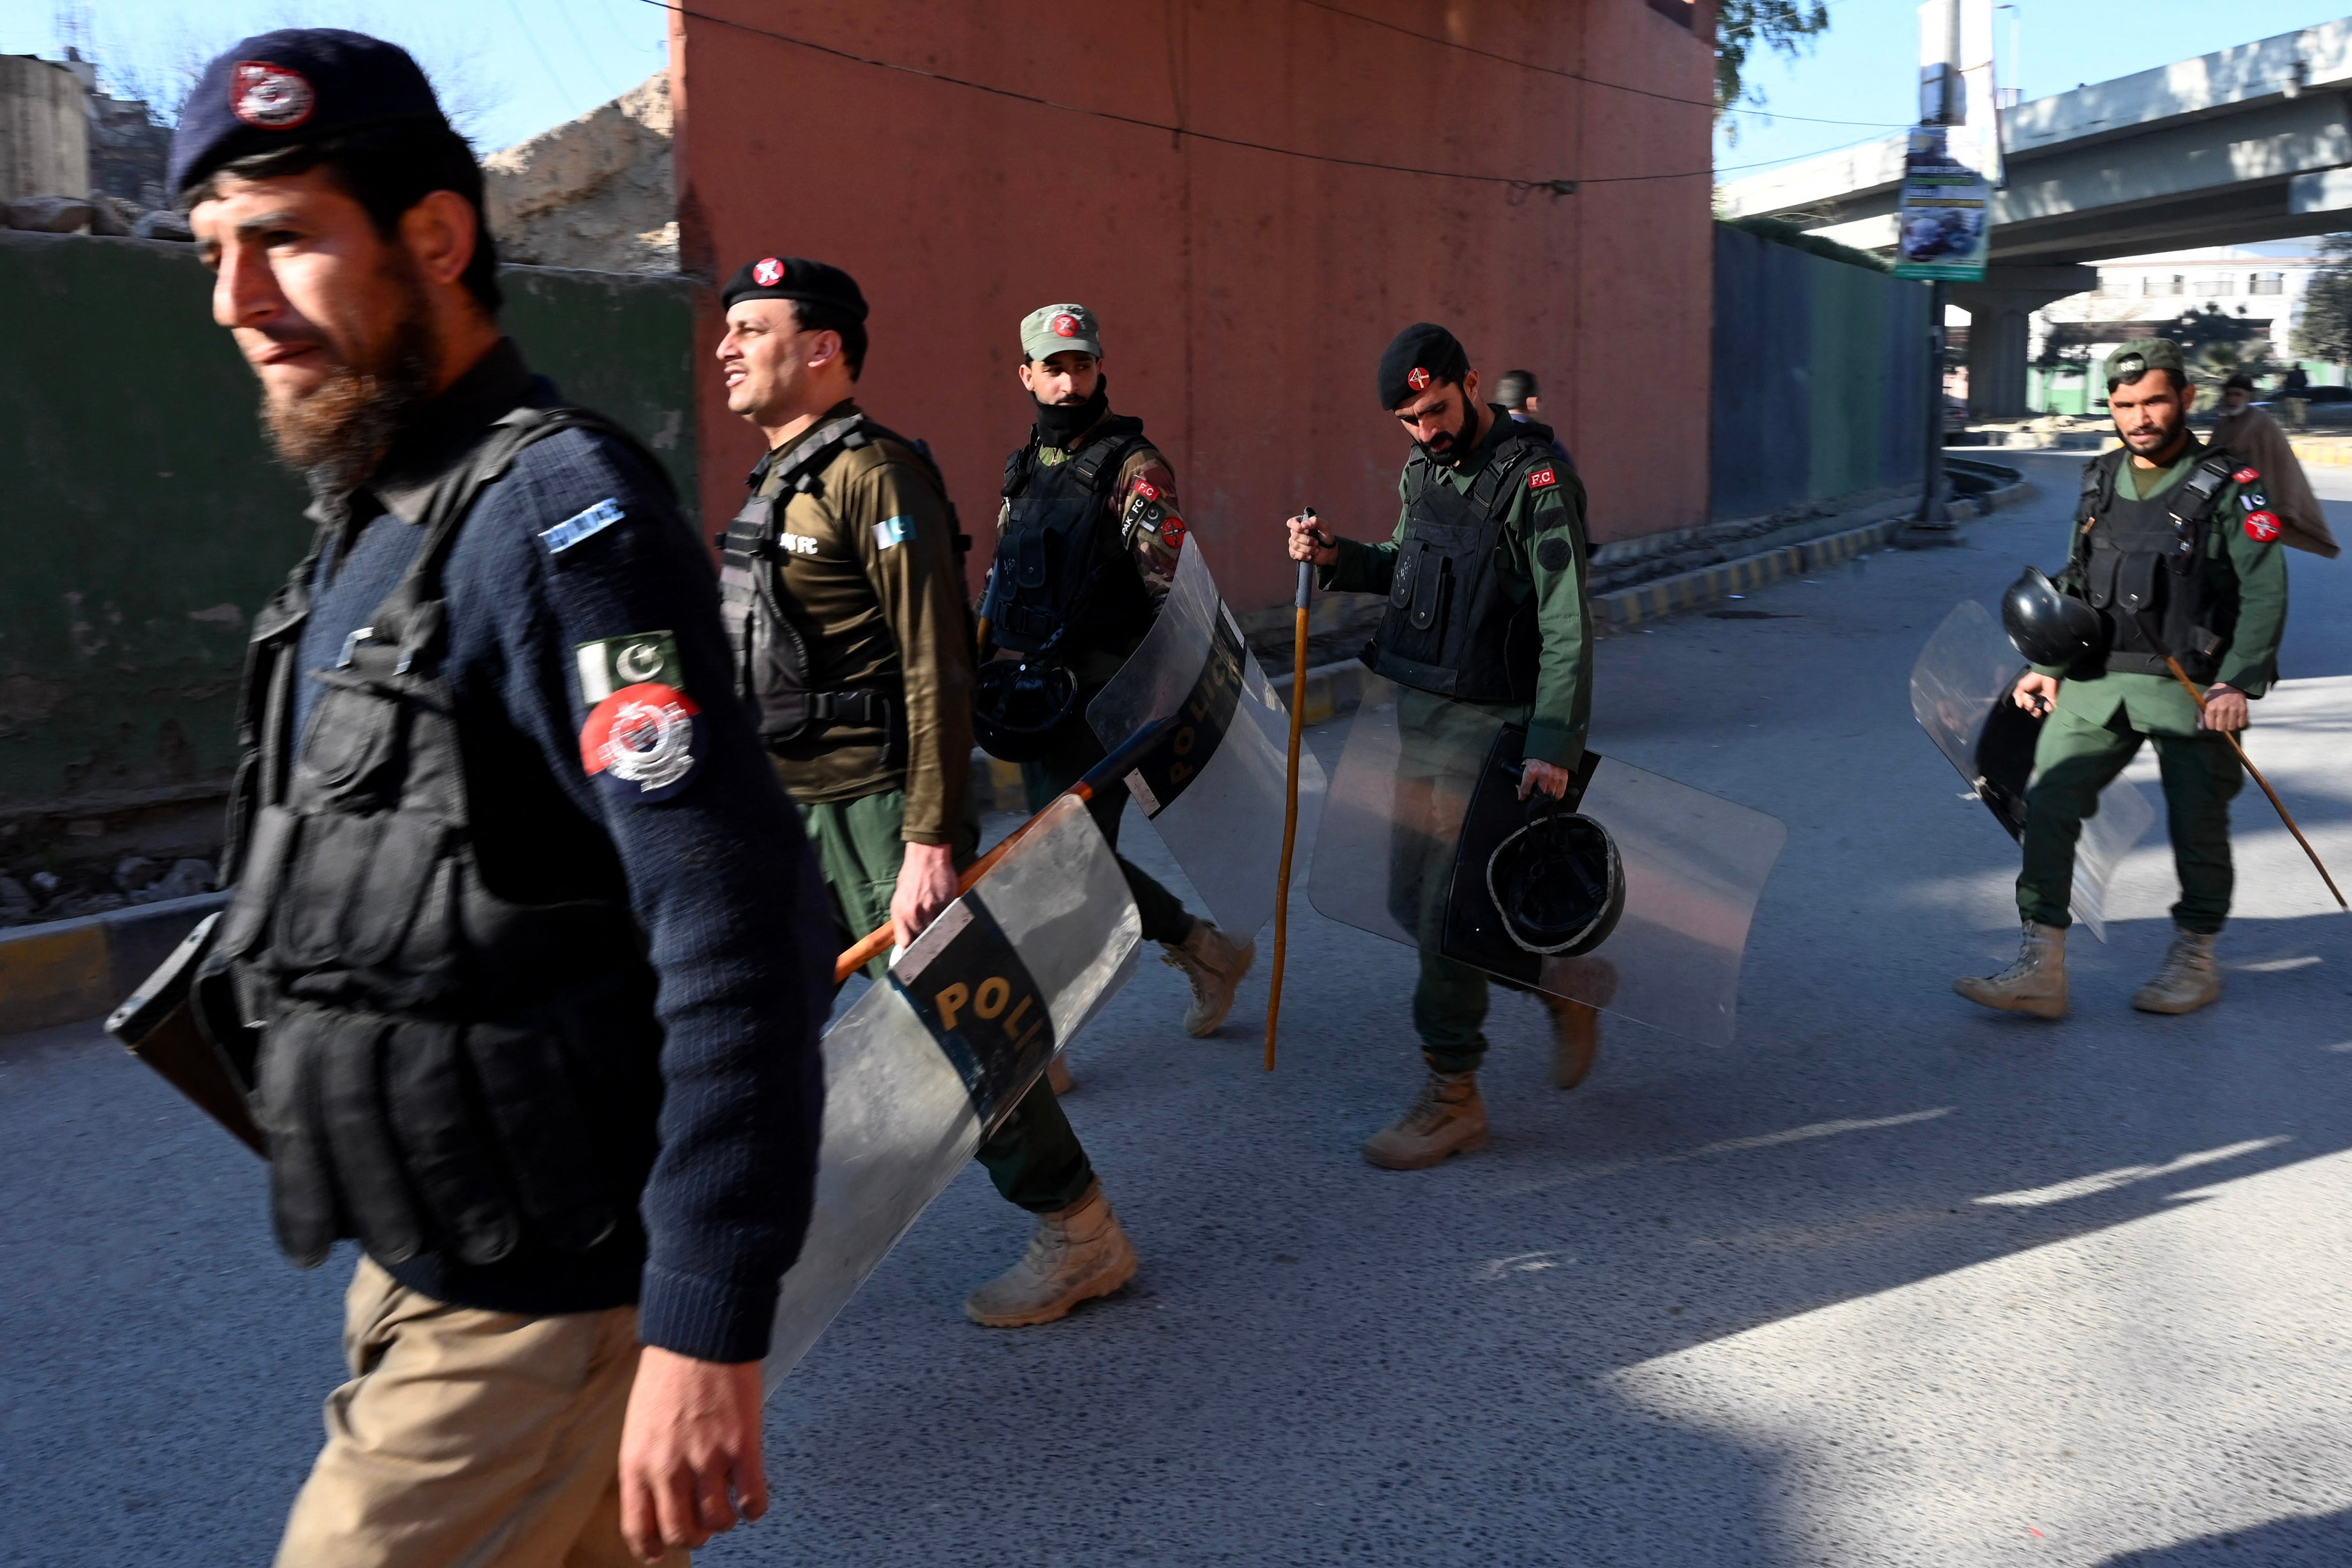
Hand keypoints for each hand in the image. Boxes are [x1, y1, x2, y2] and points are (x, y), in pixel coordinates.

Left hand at [618, 1347, 766, 1561]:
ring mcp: (707, 1459)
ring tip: (730, 1507)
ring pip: (718, 1521)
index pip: (638, 1527)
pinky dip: (755, 1507)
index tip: (659, 1553)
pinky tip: (754, 1500)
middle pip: (682, 1533)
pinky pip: (753, 1498)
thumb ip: (646, 1464)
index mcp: (637, 1463)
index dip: (651, 1548)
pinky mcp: (742, 1446)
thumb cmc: (667, 1374)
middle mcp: (669, 1468)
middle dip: (695, 1536)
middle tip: (703, 1525)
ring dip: (725, 1521)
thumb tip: (658, 1499)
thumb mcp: (639, 1425)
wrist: (698, 1334)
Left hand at [890, 840, 959, 950]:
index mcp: (901, 914)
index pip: (906, 943)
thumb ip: (903, 920)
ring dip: (940, 932)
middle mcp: (915, 914)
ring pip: (938, 932)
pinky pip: (950, 919)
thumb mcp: (899, 900)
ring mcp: (932, 910)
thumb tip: (907, 939)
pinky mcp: (947, 904)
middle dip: (927, 942)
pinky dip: (950, 921)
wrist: (926, 857)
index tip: (916, 952)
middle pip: (923, 940)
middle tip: (931, 940)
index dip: (912, 951)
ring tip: (941, 928)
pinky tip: (949, 916)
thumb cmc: (911, 877)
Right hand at [1286, 512, 1336, 566]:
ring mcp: (1294, 543)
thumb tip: (1303, 524)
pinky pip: (1295, 554)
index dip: (1297, 527)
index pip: (1291, 522)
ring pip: (1295, 546)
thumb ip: (1315, 521)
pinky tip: (1310, 556)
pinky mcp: (1295, 553)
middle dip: (1307, 540)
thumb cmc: (1325, 536)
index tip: (1307, 531)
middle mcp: (1296, 533)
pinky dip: (1304, 555)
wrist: (1328, 551)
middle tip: (1316, 542)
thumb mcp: (1324, 526)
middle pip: (1295, 536)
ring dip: (1308, 549)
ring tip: (1316, 549)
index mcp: (1301, 524)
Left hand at [1517, 758, 1573, 801]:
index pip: (1525, 788)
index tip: (1522, 796)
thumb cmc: (1540, 754)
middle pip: (1538, 794)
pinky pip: (1559, 794)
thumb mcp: (1527, 762)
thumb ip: (1523, 775)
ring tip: (1544, 789)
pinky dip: (1555, 795)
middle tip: (1534, 791)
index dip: (1523, 793)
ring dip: (1545, 794)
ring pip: (1548, 795)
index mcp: (1532, 770)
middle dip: (1535, 794)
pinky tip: (1552, 791)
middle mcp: (1543, 775)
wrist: (1554, 745)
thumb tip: (1520, 789)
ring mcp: (1554, 778)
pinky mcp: (1563, 779)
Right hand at [2013, 672, 2060, 715]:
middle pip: (2031, 710)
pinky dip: (2048, 708)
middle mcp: (2035, 700)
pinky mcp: (2052, 701)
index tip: (2026, 699)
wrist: (2045, 675)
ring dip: (2037, 712)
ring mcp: (2044, 701)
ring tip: (2038, 709)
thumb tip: (2020, 706)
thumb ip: (2017, 696)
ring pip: (2039, 712)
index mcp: (2028, 697)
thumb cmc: (2032, 679)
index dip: (2025, 704)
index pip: (2025, 706)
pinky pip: (2049, 709)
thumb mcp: (2021, 686)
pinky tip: (2046, 704)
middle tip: (2032, 703)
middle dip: (2030, 708)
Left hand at [2201, 684, 2248, 731]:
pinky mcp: (2243, 709)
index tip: (2212, 722)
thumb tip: (2201, 728)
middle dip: (2219, 726)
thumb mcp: (2204, 701)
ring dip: (2229, 726)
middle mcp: (2222, 708)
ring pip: (2231, 727)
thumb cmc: (2215, 694)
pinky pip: (2241, 724)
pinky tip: (2235, 719)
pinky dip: (2239, 724)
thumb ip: (2200, 715)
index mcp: (2211, 707)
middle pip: (2221, 728)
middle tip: (2220, 721)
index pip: (2210, 726)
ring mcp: (2234, 709)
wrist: (2231, 684)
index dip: (2211, 725)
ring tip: (2228, 720)